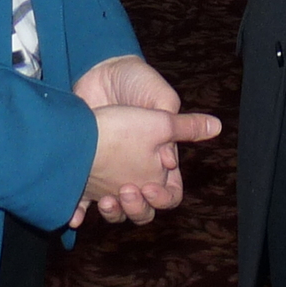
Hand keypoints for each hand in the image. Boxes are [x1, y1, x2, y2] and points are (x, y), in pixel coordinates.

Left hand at [72, 55, 197, 223]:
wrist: (98, 71)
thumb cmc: (134, 83)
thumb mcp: (161, 100)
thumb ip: (181, 123)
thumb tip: (211, 133)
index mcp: (159, 158)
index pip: (170, 192)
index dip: (165, 197)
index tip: (151, 186)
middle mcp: (135, 171)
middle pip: (143, 208)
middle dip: (137, 209)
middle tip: (126, 191)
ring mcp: (108, 173)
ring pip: (115, 210)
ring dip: (112, 213)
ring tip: (105, 200)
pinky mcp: (83, 170)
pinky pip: (80, 201)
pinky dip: (76, 213)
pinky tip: (74, 215)